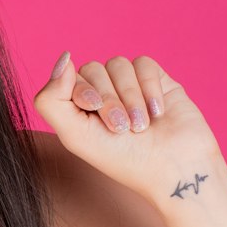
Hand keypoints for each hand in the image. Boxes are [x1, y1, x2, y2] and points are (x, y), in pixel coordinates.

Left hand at [32, 51, 223, 202]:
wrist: (174, 169)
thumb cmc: (123, 160)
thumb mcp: (75, 136)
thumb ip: (52, 100)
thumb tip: (63, 57)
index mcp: (79, 109)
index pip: (68, 78)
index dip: (82, 90)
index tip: (93, 110)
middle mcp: (103, 94)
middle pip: (93, 69)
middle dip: (108, 99)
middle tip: (121, 128)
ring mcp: (130, 86)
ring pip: (118, 64)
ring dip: (130, 97)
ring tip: (142, 126)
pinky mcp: (156, 80)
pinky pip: (143, 64)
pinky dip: (149, 88)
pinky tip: (158, 113)